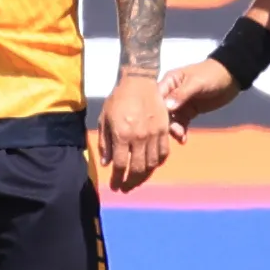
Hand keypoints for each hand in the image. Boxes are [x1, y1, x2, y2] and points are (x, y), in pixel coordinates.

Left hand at [96, 72, 170, 192]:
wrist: (139, 81)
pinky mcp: (164, 129)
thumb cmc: (118, 99)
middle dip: (130, 182)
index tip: (115, 186)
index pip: (120, 165)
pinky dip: (158, 163)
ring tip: (137, 180)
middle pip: (137, 169)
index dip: (117, 179)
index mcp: (122, 135)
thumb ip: (105, 143)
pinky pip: (163, 152)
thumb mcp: (105, 119)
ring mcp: (153, 134)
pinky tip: (151, 166)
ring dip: (144, 176)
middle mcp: (139, 137)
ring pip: (152, 164)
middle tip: (126, 188)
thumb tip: (107, 163)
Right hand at [158, 59, 240, 140]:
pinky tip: (184, 140)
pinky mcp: (188, 112)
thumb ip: (181, 94)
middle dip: (164, 123)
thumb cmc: (212, 74)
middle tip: (173, 132)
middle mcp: (170, 93)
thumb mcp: (196, 82)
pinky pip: (181, 124)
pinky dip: (181, 132)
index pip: (155, 97)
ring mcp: (179, 104)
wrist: (231, 77)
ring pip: (171, 120)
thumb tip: (167, 107)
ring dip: (173, 129)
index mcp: (169, 81)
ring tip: (180, 136)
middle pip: (161, 111)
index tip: (154, 124)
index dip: (153, 110)